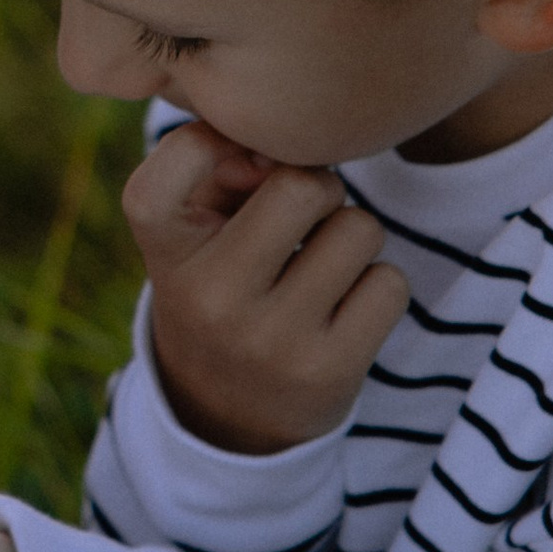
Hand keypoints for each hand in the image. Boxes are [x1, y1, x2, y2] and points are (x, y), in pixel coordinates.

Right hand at [125, 119, 405, 453]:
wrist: (225, 410)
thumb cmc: (219, 280)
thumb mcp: (195, 222)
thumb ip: (226, 162)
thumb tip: (285, 151)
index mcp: (163, 245)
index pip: (190, 148)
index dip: (228, 141)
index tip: (241, 171)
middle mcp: (209, 294)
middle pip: (304, 186)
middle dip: (320, 188)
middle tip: (306, 217)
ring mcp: (269, 340)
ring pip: (359, 229)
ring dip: (353, 236)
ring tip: (323, 264)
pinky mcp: (326, 372)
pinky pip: (389, 283)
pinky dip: (376, 285)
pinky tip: (344, 306)